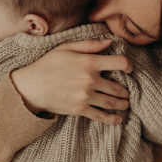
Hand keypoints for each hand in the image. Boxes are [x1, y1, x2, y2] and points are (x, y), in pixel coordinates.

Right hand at [11, 39, 132, 124]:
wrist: (31, 87)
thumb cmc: (47, 65)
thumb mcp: (66, 48)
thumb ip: (89, 45)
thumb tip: (109, 42)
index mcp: (89, 62)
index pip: (119, 63)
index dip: (128, 65)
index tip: (130, 69)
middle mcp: (90, 80)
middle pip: (118, 87)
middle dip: (126, 91)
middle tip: (127, 93)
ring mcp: (86, 96)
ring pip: (113, 102)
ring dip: (122, 104)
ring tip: (125, 104)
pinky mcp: (80, 109)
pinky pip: (101, 116)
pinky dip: (112, 119)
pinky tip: (118, 119)